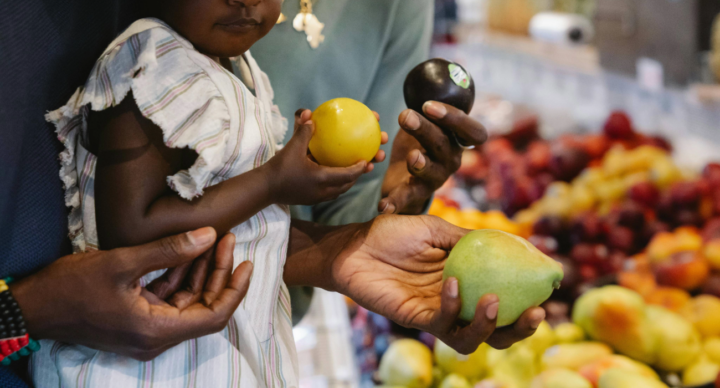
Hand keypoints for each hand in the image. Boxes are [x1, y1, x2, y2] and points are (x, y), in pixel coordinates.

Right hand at [11, 228, 251, 360]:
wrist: (32, 305)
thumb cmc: (71, 287)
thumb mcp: (123, 263)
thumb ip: (170, 251)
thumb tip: (210, 235)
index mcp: (156, 331)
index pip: (213, 316)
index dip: (235, 290)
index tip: (246, 263)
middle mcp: (155, 337)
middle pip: (203, 307)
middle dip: (218, 273)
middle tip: (227, 239)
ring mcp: (146, 330)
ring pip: (187, 302)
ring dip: (200, 272)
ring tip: (214, 239)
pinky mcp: (137, 320)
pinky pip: (168, 299)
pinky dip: (180, 276)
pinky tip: (188, 250)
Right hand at [266, 109, 387, 204]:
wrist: (264, 189)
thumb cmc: (278, 168)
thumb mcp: (291, 148)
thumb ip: (303, 132)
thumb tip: (308, 113)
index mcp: (322, 179)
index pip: (348, 175)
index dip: (360, 168)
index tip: (368, 160)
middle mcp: (323, 191)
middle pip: (348, 184)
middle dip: (361, 174)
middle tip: (370, 163)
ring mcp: (317, 197)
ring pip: (340, 190)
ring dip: (349, 180)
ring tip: (357, 169)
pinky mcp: (311, 199)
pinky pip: (330, 191)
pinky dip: (337, 183)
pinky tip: (334, 173)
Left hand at [331, 215, 544, 352]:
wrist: (356, 244)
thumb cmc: (393, 233)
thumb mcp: (437, 229)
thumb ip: (469, 240)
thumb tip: (512, 243)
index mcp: (467, 281)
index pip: (505, 297)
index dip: (529, 299)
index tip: (550, 288)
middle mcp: (456, 302)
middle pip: (496, 329)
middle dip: (520, 329)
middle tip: (536, 313)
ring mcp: (436, 313)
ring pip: (472, 338)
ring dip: (489, 326)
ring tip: (494, 303)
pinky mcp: (415, 319)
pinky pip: (441, 323)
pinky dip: (452, 306)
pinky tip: (452, 283)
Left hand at [379, 102, 486, 214]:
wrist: (406, 177)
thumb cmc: (417, 141)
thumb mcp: (424, 121)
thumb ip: (426, 106)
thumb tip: (421, 77)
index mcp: (457, 141)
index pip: (472, 131)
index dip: (455, 119)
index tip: (430, 106)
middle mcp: (451, 160)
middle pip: (444, 145)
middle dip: (426, 130)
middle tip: (405, 116)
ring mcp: (435, 179)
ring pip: (430, 171)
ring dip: (420, 163)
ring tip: (412, 157)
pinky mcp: (416, 194)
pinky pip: (406, 198)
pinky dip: (395, 202)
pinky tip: (383, 206)